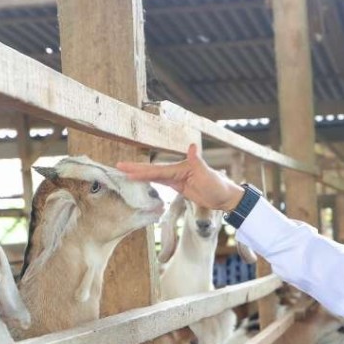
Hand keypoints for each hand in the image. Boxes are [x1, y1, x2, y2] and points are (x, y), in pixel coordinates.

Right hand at [117, 143, 244, 211]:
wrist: (225, 197)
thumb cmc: (218, 185)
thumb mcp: (207, 174)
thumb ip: (197, 161)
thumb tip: (191, 146)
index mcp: (181, 167)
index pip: (158, 170)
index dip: (142, 170)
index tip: (128, 169)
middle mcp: (177, 170)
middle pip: (153, 170)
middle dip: (136, 169)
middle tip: (118, 166)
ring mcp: (177, 178)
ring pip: (154, 176)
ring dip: (140, 175)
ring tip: (124, 173)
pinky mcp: (179, 186)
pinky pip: (160, 182)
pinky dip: (149, 181)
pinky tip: (140, 180)